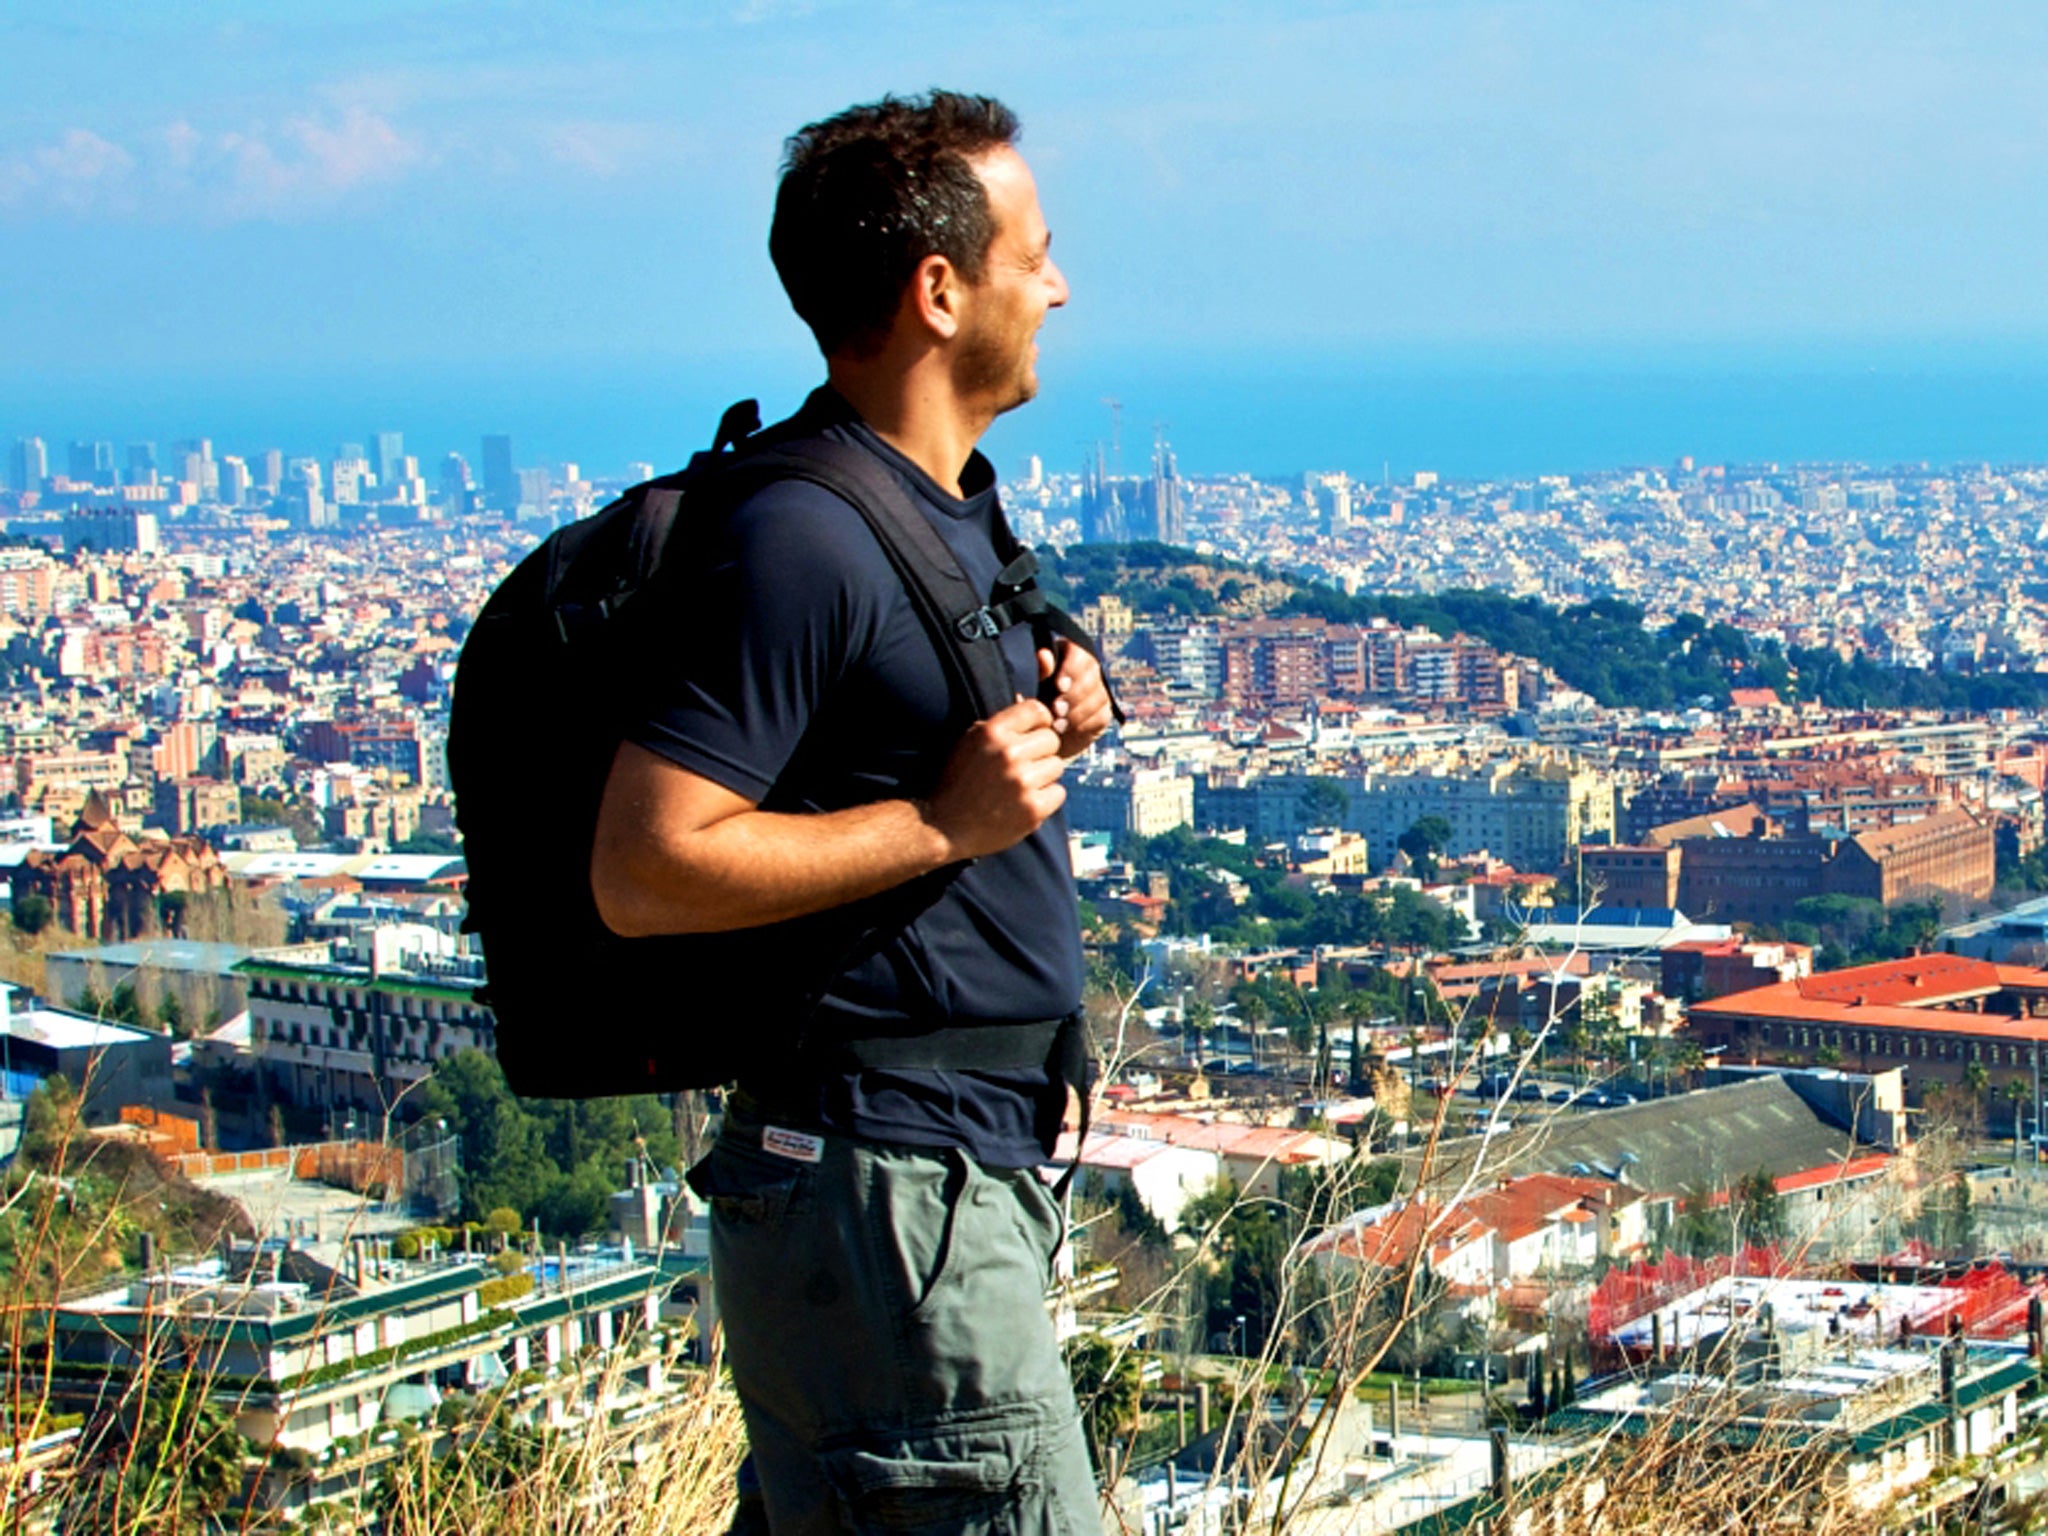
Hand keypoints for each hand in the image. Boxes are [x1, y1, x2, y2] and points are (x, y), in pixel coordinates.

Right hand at [924, 697, 1067, 860]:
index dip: (1038, 723)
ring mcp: (1023, 782)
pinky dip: (1046, 799)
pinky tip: (1025, 803)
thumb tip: (1037, 710)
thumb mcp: (970, 743)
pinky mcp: (1033, 809)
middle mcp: (1009, 753)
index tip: (1032, 735)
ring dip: (1043, 776)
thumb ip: (1002, 726)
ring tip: (1020, 787)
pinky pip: (1058, 792)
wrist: (944, 828)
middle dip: (1040, 752)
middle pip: (1051, 740)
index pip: (1037, 710)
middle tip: (1022, 767)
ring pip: (1057, 766)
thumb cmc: (957, 783)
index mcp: (992, 732)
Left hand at [1038, 642, 1113, 758]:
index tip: (1059, 686)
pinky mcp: (1102, 714)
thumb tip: (1044, 655)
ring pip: (1098, 696)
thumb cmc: (1028, 705)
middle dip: (1074, 694)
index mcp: (1065, 655)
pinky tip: (1068, 730)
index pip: (1078, 653)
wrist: (1034, 739)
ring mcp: (1097, 692)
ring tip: (1058, 725)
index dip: (1071, 669)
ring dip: (1078, 712)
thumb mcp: (1027, 688)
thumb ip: (1037, 671)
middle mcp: (1086, 671)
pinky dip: (1085, 724)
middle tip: (1056, 710)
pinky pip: (1101, 716)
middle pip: (1092, 673)